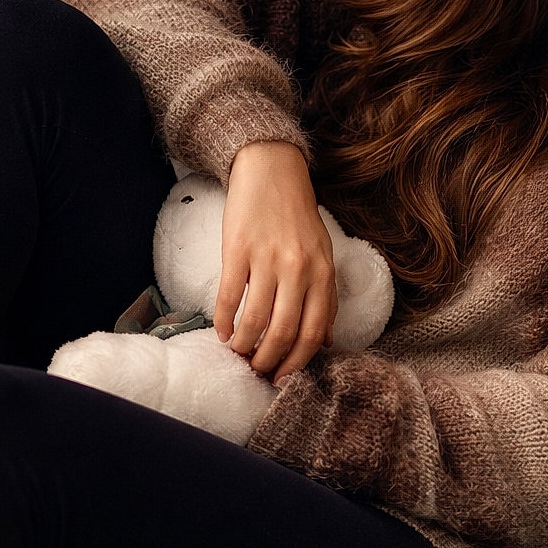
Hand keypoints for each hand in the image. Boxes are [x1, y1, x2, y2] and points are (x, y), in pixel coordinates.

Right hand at [215, 141, 337, 380]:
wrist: (272, 171)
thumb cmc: (298, 217)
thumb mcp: (323, 254)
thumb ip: (326, 297)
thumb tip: (325, 341)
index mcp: (323, 273)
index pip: (314, 333)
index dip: (297, 362)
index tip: (284, 377)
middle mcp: (299, 269)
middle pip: (285, 332)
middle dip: (269, 361)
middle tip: (257, 370)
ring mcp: (268, 259)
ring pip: (256, 320)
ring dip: (244, 346)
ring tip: (239, 353)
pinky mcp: (238, 249)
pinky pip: (230, 297)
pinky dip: (224, 322)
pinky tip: (222, 333)